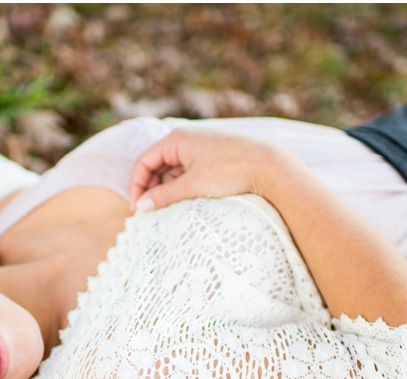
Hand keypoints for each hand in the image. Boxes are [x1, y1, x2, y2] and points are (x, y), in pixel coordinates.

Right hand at [127, 128, 284, 211]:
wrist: (269, 167)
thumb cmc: (231, 171)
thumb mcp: (193, 186)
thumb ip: (163, 196)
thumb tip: (140, 207)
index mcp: (176, 139)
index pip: (144, 162)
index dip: (136, 186)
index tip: (138, 210)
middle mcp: (185, 139)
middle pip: (155, 166)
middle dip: (151, 189)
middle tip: (150, 212)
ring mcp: (198, 148)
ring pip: (171, 171)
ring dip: (166, 189)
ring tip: (167, 209)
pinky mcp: (210, 157)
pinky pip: (186, 172)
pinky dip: (180, 186)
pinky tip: (184, 201)